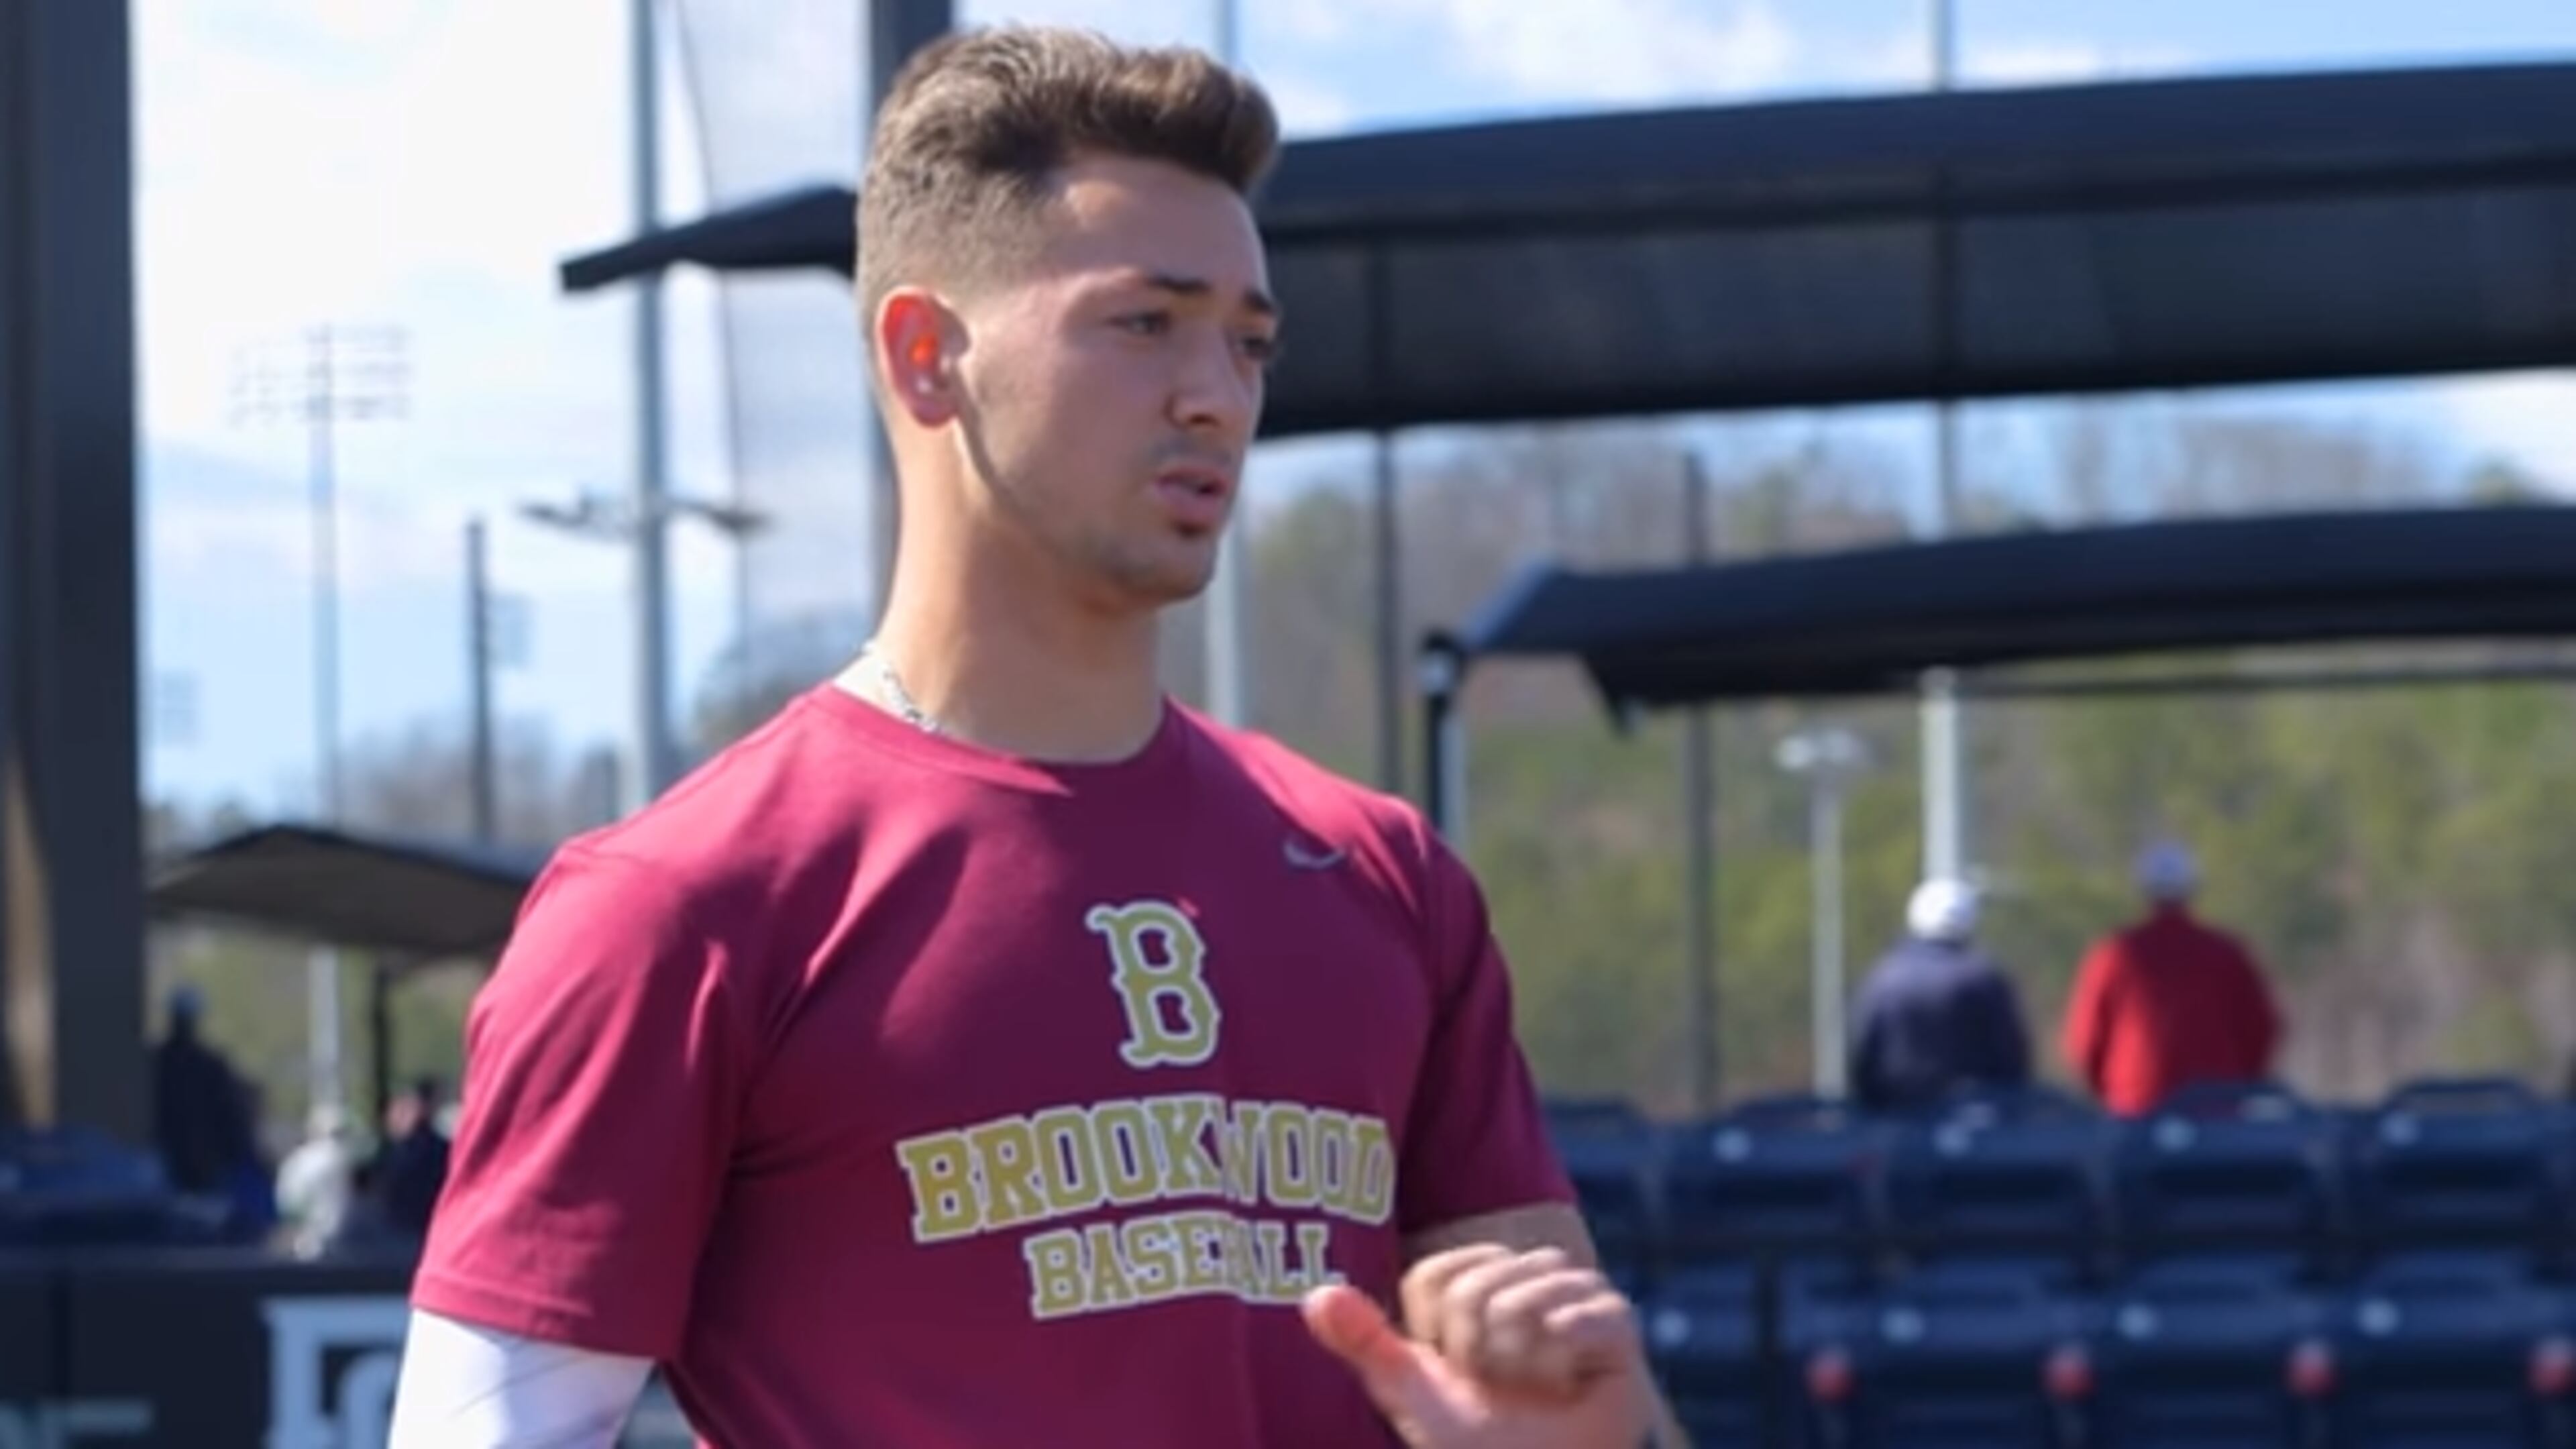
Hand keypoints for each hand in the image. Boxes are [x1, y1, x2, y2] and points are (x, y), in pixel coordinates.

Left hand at [1303, 1245, 1651, 1447]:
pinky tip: (1570, 1380)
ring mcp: (1574, 1290)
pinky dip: (1563, 1353)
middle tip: (1503, 1388)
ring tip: (1536, 1386)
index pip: (1434, 1278)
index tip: (1459, 1372)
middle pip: (1473, 1291)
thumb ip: (1365, 1341)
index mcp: (1472, 1279)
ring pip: (1520, 1302)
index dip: (1437, 1339)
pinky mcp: (1617, 1318)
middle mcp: (1523, 1272)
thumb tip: (1316, 1295)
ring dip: (1516, 1364)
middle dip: (1475, 1355)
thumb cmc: (1477, 1441)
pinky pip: (1579, 1313)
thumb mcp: (1410, 1393)